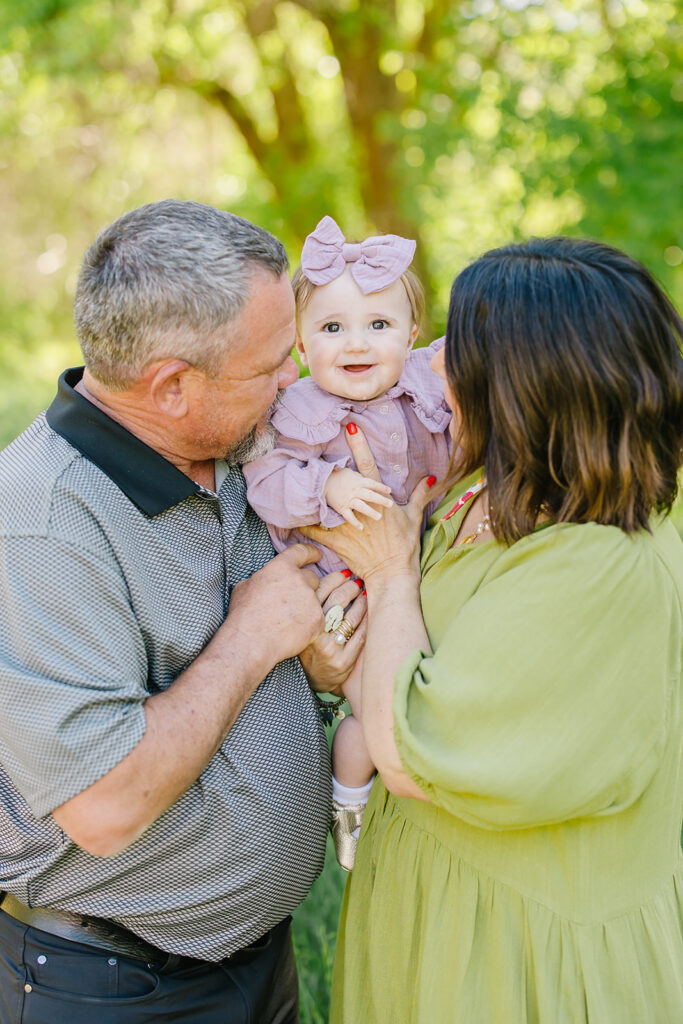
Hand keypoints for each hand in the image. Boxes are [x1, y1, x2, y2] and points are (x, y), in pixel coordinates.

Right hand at [223, 544, 323, 671]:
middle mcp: (299, 580)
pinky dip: (308, 623)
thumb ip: (262, 577)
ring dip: (305, 605)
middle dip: (304, 586)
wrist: (251, 642)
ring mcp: (311, 600)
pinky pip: (317, 617)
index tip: (317, 555)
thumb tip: (266, 578)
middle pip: (311, 577)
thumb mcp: (244, 587)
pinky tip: (294, 630)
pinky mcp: (318, 619)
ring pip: (315, 598)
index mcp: (281, 568)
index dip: (311, 552)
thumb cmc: (243, 616)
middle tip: (292, 600)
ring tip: (289, 619)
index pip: (301, 552)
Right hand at [299, 570, 366, 694]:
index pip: (319, 592)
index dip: (334, 579)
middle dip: (350, 588)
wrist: (314, 679)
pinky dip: (367, 620)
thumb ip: (312, 603)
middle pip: (337, 602)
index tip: (344, 572)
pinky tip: (371, 611)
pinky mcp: (343, 662)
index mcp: (302, 622)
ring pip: (351, 618)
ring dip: (362, 602)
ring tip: (366, 593)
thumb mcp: (304, 624)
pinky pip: (360, 635)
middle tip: (357, 582)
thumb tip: (333, 574)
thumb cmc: (309, 644)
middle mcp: (314, 636)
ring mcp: (329, 650)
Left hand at [303, 427, 435, 583]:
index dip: (359, 446)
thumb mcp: (413, 517)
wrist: (392, 572)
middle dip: (330, 465)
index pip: (368, 467)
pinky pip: (313, 529)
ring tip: (295, 482)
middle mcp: (358, 507)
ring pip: (323, 504)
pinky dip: (303, 522)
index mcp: (377, 499)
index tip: (351, 427)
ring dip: (311, 494)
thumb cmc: (404, 545)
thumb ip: (420, 496)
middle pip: (341, 481)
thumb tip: (431, 478)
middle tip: (316, 449)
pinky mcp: (335, 540)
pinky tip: (291, 516)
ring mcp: (345, 523)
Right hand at [324, 467, 392, 528]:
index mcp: (357, 481)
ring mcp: (348, 499)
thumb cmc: (337, 476)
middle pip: (369, 495)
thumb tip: (369, 481)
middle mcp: (354, 490)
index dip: (380, 487)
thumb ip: (360, 477)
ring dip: (370, 511)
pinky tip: (361, 528)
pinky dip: (354, 522)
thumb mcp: (350, 473)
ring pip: (360, 506)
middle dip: (380, 499)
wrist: (321, 482)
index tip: (389, 490)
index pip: (371, 483)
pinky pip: (348, 516)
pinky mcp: (341, 507)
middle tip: (390, 504)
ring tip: (379, 517)